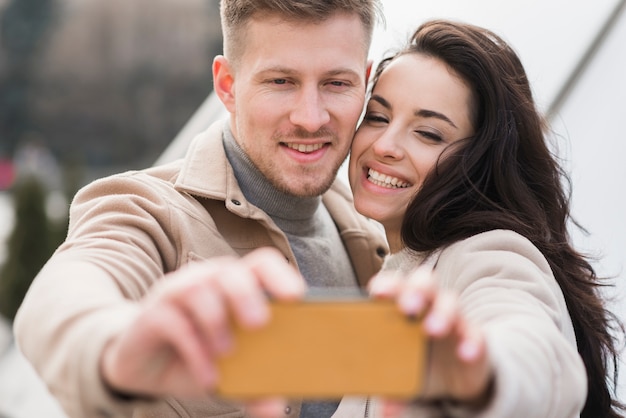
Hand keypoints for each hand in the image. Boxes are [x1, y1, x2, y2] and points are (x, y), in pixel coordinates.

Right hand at [100, 247, 305, 400]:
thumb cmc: (195, 357)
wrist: (142, 368)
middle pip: (229, 270)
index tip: (296, 298)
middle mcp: (206, 281)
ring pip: (198, 288)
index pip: (261, 265)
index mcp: (234, 286)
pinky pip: (173, 321)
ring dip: (216, 320)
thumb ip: (252, 386)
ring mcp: (176, 293)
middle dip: (246, 294)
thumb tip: (277, 409)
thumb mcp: (227, 374)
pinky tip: (207, 376)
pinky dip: (194, 348)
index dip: (279, 276)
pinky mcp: (151, 314)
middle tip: (260, 324)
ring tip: (227, 353)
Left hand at [368, 266, 492, 413]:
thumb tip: (386, 408)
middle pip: (424, 283)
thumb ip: (391, 383)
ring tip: (432, 330)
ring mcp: (453, 318)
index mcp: (403, 305)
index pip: (395, 285)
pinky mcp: (474, 335)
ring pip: (450, 302)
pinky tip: (465, 353)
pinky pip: (476, 332)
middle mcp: (428, 305)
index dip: (387, 285)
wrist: (455, 378)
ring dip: (442, 313)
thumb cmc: (418, 363)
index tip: (378, 293)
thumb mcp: (401, 372)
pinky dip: (471, 341)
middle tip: (407, 308)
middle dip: (415, 290)